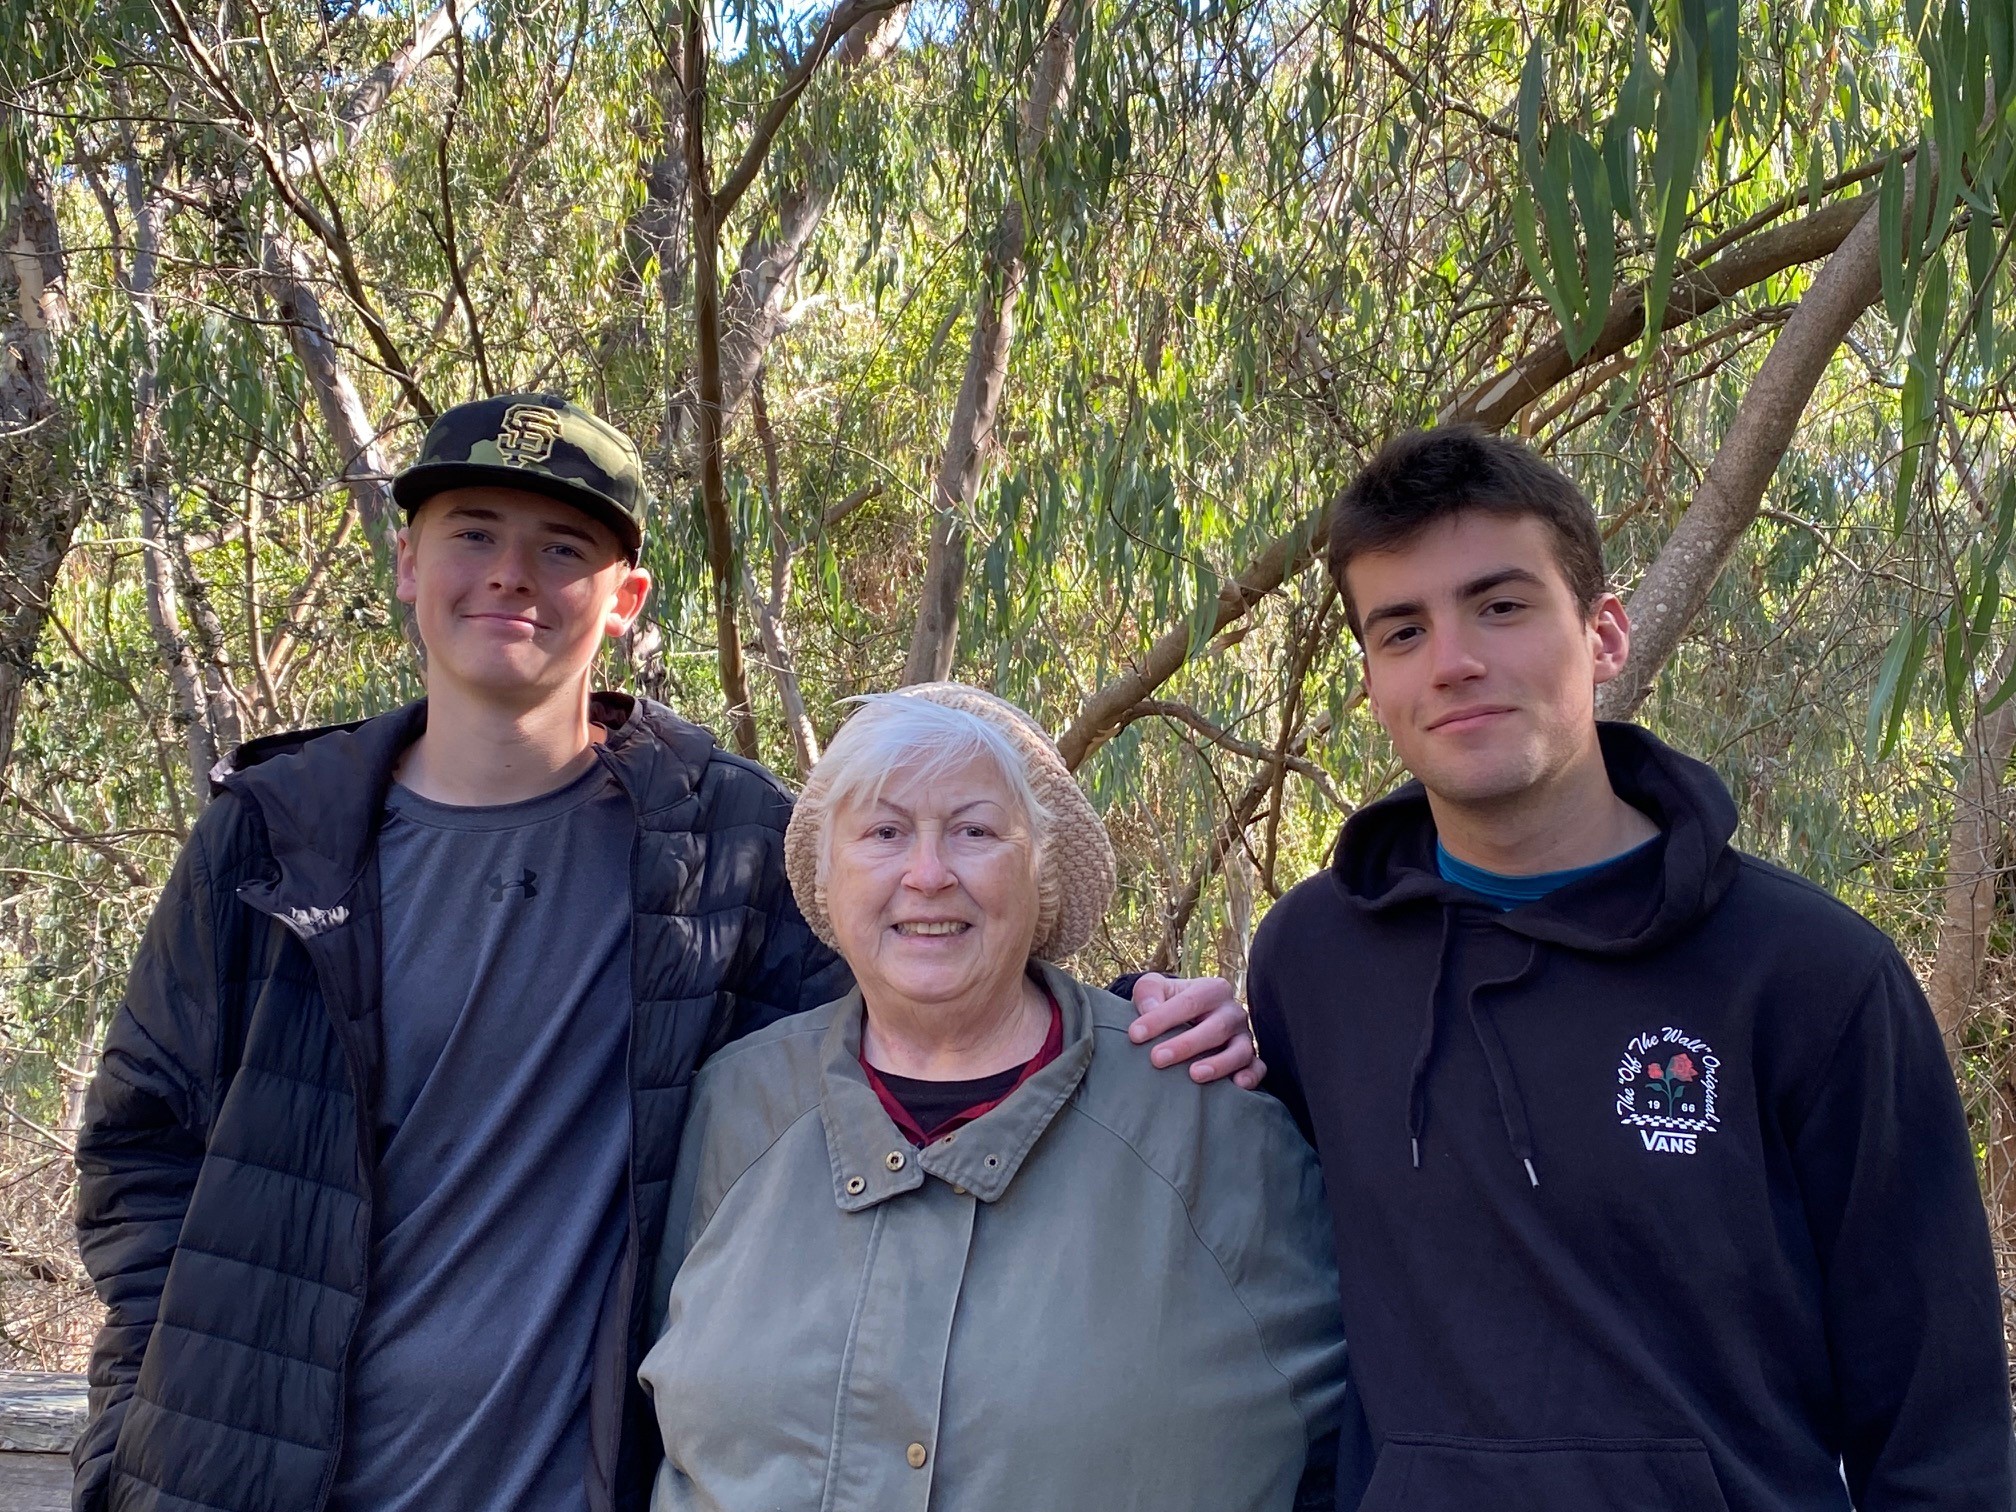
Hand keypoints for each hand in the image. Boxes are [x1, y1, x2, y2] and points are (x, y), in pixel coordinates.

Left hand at [1127, 973, 1264, 1088]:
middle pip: (1215, 1028)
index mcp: (1212, 990)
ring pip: (1240, 1050)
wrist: (1188, 1017)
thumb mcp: (1156, 988)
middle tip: (1157, 1059)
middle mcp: (1232, 1012)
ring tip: (1194, 1075)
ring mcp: (1244, 1036)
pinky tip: (1236, 1085)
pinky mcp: (1251, 1059)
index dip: (1161, 1018)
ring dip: (1219, 1064)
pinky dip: (1251, 1076)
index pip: (1188, 1002)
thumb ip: (1149, 992)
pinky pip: (1258, 1068)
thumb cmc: (1169, 1002)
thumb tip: (1149, 1009)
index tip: (1135, 1035)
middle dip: (1186, 1045)